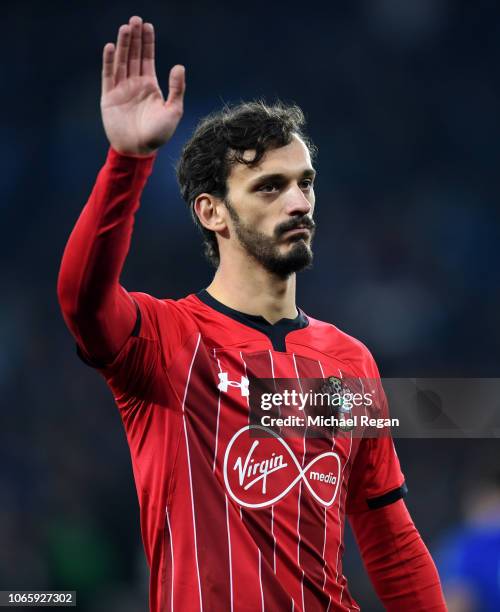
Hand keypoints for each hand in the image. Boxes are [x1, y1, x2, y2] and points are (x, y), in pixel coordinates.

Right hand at [101, 15, 184, 155]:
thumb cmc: (158, 135)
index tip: (147, 25)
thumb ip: (177, 89)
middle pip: (134, 55)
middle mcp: (135, 85)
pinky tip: (111, 47)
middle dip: (135, 38)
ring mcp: (121, 89)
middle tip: (135, 19)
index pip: (147, 59)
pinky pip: (108, 75)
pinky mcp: (109, 97)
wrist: (138, 150)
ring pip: (122, 61)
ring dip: (123, 45)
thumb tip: (179, 66)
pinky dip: (109, 61)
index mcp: (150, 87)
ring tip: (125, 27)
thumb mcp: (174, 111)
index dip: (147, 42)